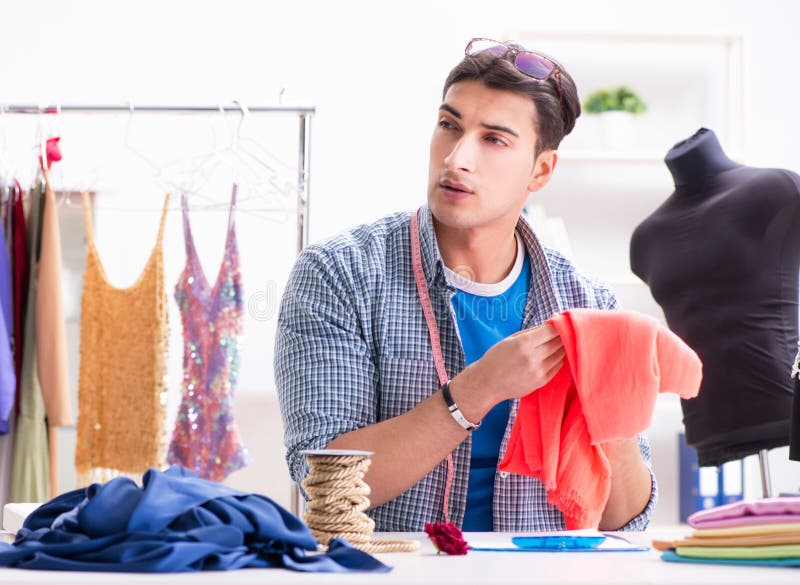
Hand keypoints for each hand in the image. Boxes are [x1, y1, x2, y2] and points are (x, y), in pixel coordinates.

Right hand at [450, 322, 564, 419]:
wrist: (487, 384)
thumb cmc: (495, 358)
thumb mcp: (509, 339)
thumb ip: (531, 331)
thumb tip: (551, 324)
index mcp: (523, 344)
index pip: (551, 331)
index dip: (557, 324)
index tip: (558, 322)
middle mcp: (533, 358)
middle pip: (558, 342)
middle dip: (560, 335)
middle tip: (560, 331)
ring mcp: (538, 371)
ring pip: (561, 354)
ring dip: (560, 347)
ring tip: (554, 344)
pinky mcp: (541, 381)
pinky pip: (558, 366)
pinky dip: (557, 359)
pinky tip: (550, 356)